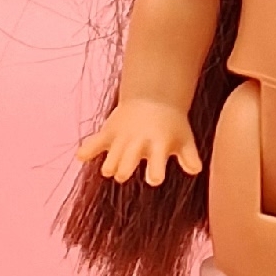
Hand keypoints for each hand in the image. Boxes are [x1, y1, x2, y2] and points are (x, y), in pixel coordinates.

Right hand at [77, 99, 201, 185]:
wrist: (154, 97)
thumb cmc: (172, 126)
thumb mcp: (185, 139)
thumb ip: (190, 157)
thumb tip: (195, 170)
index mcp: (159, 145)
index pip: (157, 162)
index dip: (155, 171)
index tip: (153, 178)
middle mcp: (139, 142)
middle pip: (128, 160)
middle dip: (125, 169)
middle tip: (123, 174)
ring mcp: (123, 137)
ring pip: (111, 154)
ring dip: (109, 163)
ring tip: (109, 169)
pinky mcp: (109, 133)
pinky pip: (95, 141)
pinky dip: (87, 149)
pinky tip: (81, 157)